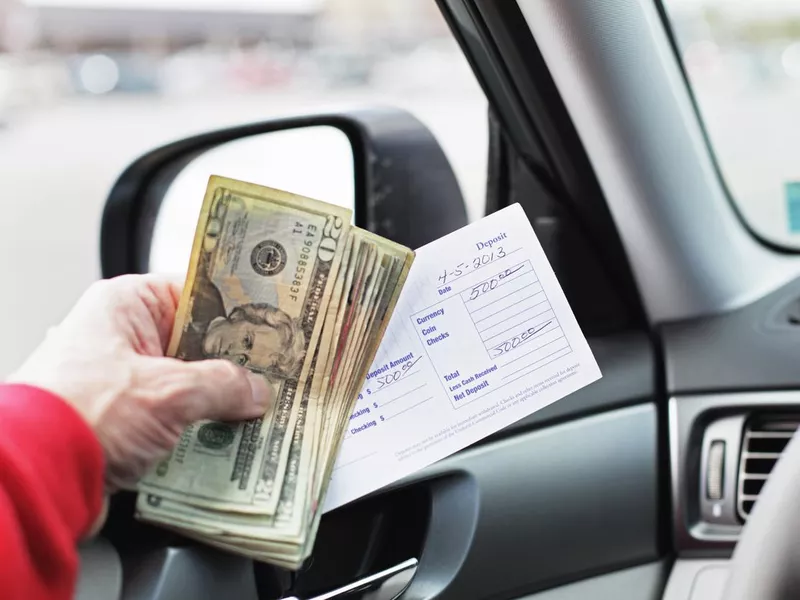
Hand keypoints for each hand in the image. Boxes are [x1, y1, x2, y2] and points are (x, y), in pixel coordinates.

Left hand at [8, 274, 271, 496]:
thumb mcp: (169, 391)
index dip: (237, 307)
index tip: (272, 323)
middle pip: (195, 341)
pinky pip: (172, 414)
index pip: (196, 291)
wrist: (31, 479)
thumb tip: (256, 390)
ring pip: (186, 381)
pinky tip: (228, 437)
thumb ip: (223, 385)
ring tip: (259, 408)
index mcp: (126, 305)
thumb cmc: (82, 414)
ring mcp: (121, 378)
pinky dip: (197, 425)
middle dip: (234, 362)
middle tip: (275, 373)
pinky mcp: (121, 418)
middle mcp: (122, 336)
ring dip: (217, 400)